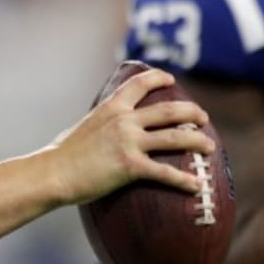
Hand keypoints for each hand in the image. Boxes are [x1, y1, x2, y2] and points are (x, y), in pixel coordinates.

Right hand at [51, 67, 214, 202]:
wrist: (53, 173)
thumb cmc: (61, 155)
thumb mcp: (83, 126)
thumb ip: (100, 122)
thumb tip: (102, 125)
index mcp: (112, 107)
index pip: (140, 84)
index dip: (159, 78)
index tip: (172, 79)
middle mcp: (124, 120)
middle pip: (170, 111)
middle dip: (192, 113)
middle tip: (203, 119)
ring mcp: (129, 142)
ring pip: (175, 138)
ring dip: (197, 142)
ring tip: (210, 147)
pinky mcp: (130, 166)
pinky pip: (165, 172)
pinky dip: (184, 180)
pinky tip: (196, 185)